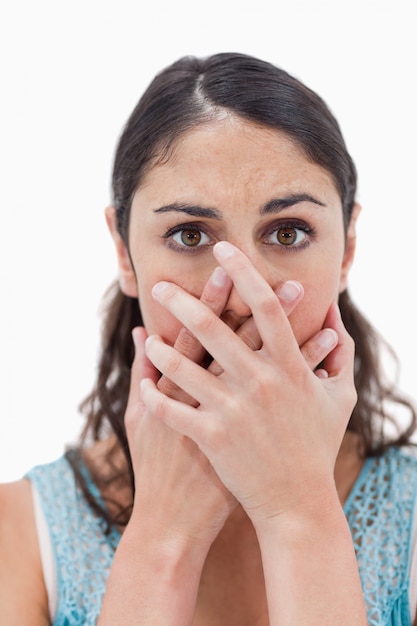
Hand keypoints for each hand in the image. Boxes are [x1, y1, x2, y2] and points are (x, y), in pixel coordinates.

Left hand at [140, 242, 355, 526]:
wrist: (299, 503)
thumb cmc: (318, 444)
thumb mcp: (340, 395)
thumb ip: (340, 350)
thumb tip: (334, 313)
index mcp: (290, 367)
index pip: (266, 307)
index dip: (244, 273)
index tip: (222, 250)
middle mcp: (261, 383)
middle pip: (215, 329)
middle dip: (183, 302)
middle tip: (159, 286)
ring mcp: (234, 411)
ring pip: (185, 368)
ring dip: (162, 349)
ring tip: (150, 336)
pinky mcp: (213, 438)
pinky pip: (173, 410)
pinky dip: (154, 395)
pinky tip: (143, 384)